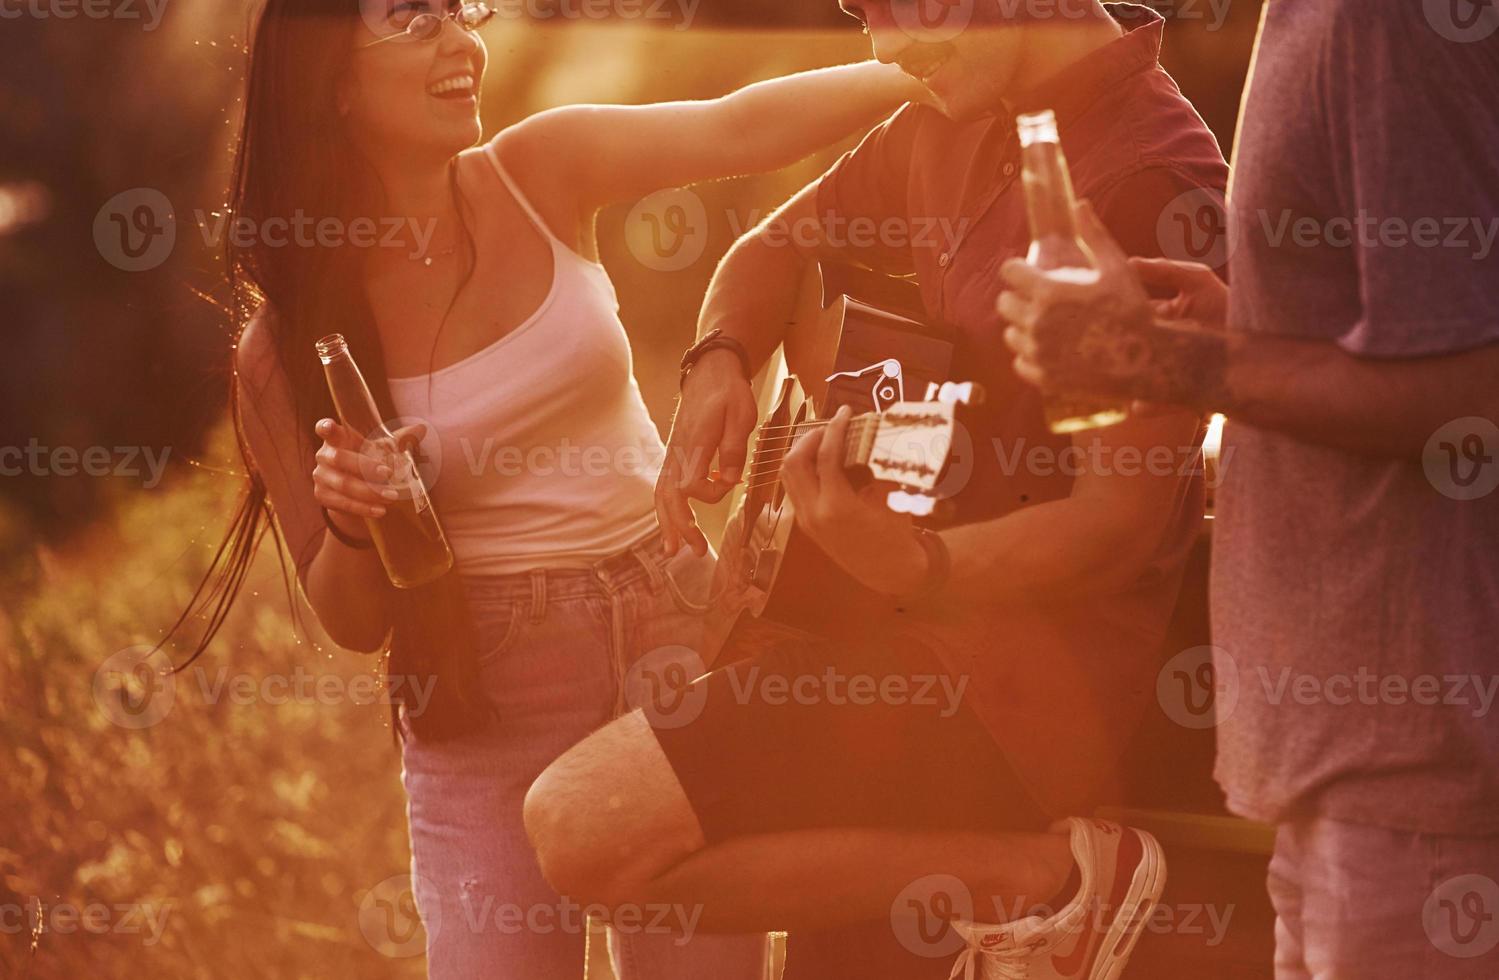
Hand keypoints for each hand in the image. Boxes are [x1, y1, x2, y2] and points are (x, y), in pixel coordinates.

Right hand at [311, 418, 425, 536]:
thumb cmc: (366, 461)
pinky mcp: (323, 497)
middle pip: (339, 458)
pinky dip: (363, 508)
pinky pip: (343, 503)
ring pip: (343, 484)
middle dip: (364, 466)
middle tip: (388, 474)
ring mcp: (321, 477)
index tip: (329, 427)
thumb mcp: (381, 450)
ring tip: (392, 497)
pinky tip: (380, 510)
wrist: (352, 491)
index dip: (325, 427)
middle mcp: (325, 456)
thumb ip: (398, 440)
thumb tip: (421, 429)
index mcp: (337, 439)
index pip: (325, 429)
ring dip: (369, 492)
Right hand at [656, 350, 757, 556]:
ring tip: (674, 550)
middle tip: (695, 551)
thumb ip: (734, 448)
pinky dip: (666, 510)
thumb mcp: (741, 414)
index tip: (729, 484)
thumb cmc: (729, 393)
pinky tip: (674, 525)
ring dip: (668, 524)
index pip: (691, 484)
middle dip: (681, 527)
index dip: (710, 493)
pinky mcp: (674, 456)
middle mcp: (678, 453)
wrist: (709, 373)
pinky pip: (663, 488)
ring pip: (662, 496)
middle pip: (671, 498)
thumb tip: (730, 479)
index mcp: (696, 444)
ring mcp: (672, 455)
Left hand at [780, 406, 929, 597]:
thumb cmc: (896, 535)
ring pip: (787, 474)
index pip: (826, 456)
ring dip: (802, 451)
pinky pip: (793, 487)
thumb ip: (879, 464)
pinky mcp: (805, 523)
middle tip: (831, 425)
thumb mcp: (892, 497)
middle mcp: (815, 514)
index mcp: (838, 507)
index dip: (836, 428)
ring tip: (825, 439)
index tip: (845, 412)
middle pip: (794, 462)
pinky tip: (823, 460)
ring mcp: (806, 520)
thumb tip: (876, 430)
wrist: (888, 571)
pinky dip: (802, 468)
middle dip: (811, 437)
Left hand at [999, 201, 1229, 413]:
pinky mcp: (1043, 377)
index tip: (1028, 272)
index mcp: (1049, 292)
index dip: (1018, 269)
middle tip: (1039, 298)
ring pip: (1010, 334)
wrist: (1147, 360)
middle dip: (1018, 297)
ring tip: (1047, 324)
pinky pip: (1021, 362)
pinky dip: (1031, 355)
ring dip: (1023, 327)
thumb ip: (1093, 235)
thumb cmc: (1134, 310)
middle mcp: (1036, 322)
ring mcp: (1038, 353)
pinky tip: (1049, 348)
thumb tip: (1079, 204)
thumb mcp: (1117, 266)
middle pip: (1003, 303)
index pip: (1009, 271)